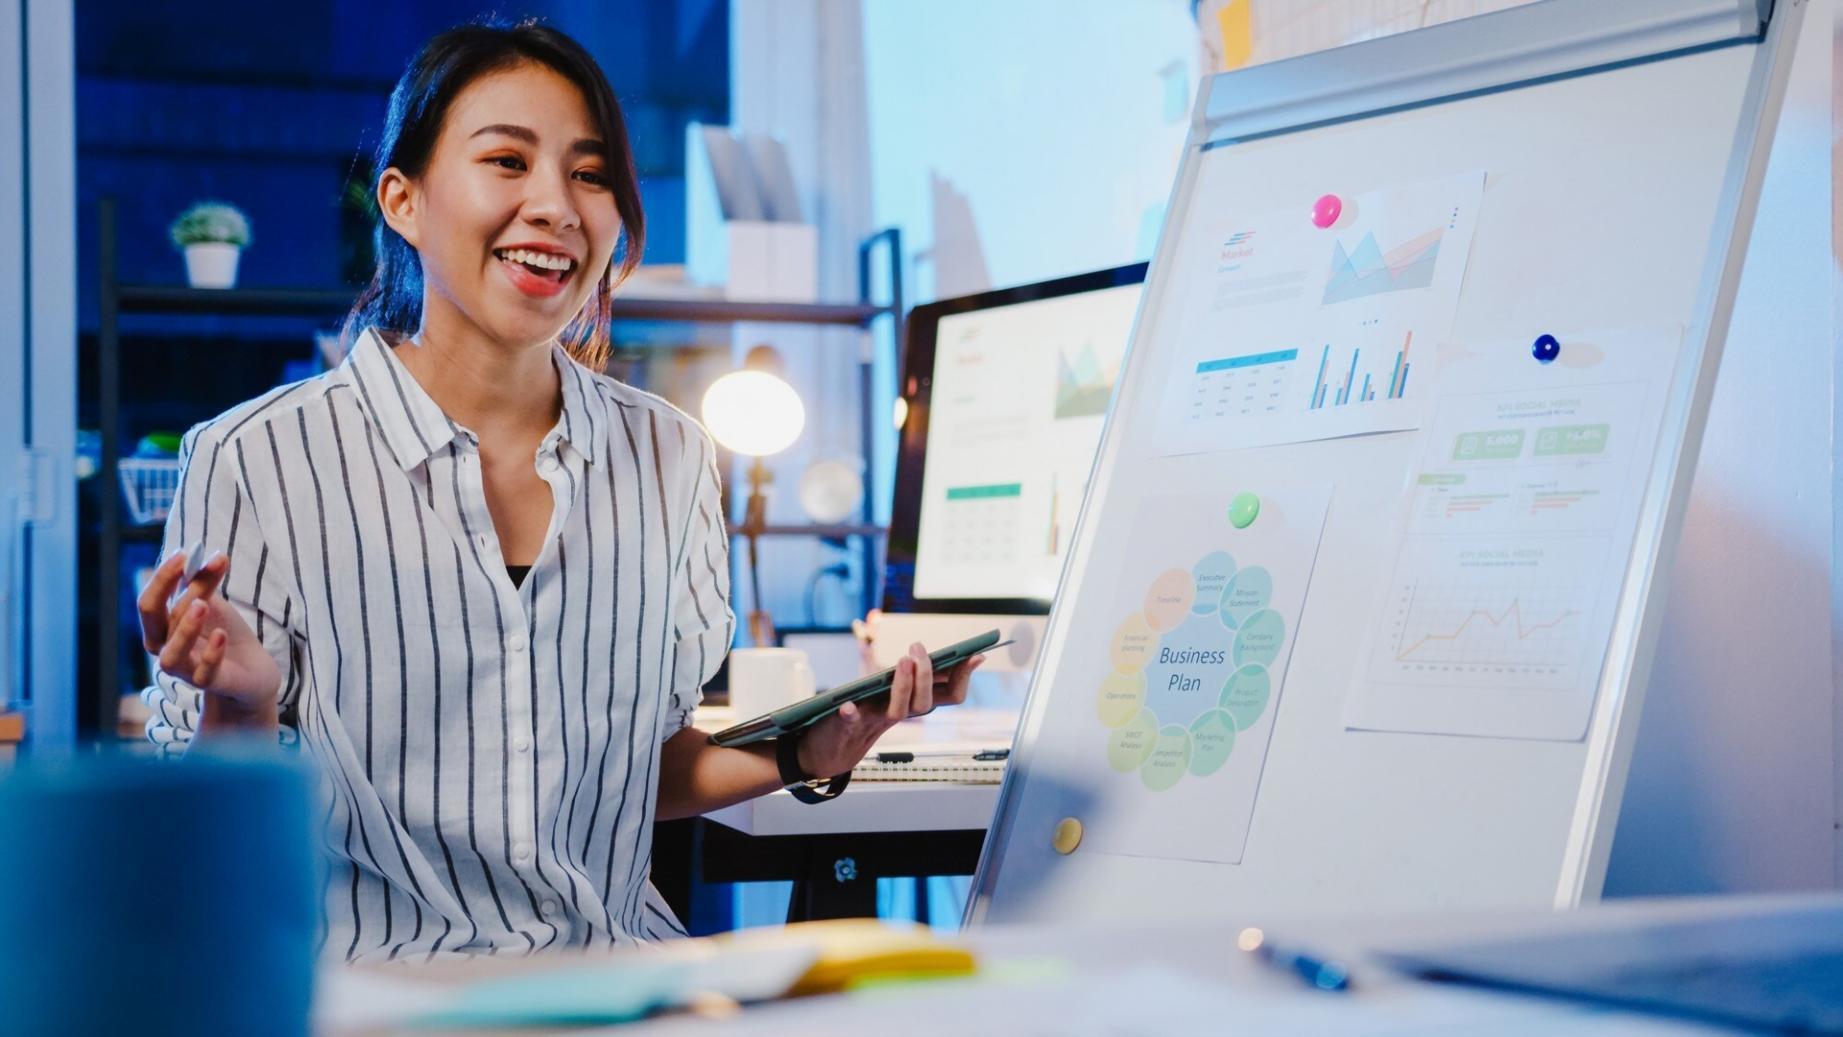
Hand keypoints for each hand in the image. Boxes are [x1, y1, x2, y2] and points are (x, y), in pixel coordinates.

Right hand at [138, 549, 280, 707]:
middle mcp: (165, 647)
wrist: (251, 669)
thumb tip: (207, 554)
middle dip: (164, 589)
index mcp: (161, 627)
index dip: (163, 576)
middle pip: (151, 618)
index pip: (150, 600)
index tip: (185, 552)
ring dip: (184, 628)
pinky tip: (221, 634)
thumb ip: (206, 582)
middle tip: (187, 566)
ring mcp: (184, 669)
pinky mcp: (209, 683)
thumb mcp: (215, 604)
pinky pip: (203, 673)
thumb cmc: (222, 634)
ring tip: (202, 602)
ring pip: (171, 654)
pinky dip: (211, 653)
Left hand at [794, 641, 981, 779]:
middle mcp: (896, 715)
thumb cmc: (857, 715)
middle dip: (927, 674)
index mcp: (910, 704)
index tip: (976, 655)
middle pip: (926, 703)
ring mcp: (872, 722)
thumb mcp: (885, 692)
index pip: (948, 695)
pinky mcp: (845, 727)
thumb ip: (903, 676)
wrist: (824, 749)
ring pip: (898, 711)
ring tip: (902, 660)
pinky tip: (849, 705)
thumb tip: (919, 649)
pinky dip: (851, 714)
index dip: (964, 676)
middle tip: (918, 648)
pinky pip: (850, 722)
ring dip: (902, 686)